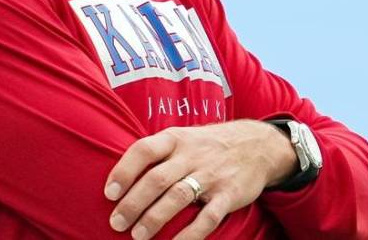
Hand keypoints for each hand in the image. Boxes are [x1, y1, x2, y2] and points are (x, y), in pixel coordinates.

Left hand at [104, 119, 296, 239]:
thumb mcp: (184, 137)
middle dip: (134, 203)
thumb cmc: (209, 145)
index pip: (144, 150)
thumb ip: (157, 153)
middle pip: (157, 179)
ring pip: (178, 197)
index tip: (109, 193)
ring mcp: (212, 175)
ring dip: (155, 218)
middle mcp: (192, 155)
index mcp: (176, 139)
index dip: (124, 171)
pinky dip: (191, 234)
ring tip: (137, 236)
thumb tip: (120, 175)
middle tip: (116, 222)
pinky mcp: (229, 194)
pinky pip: (208, 217)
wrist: (258, 145)